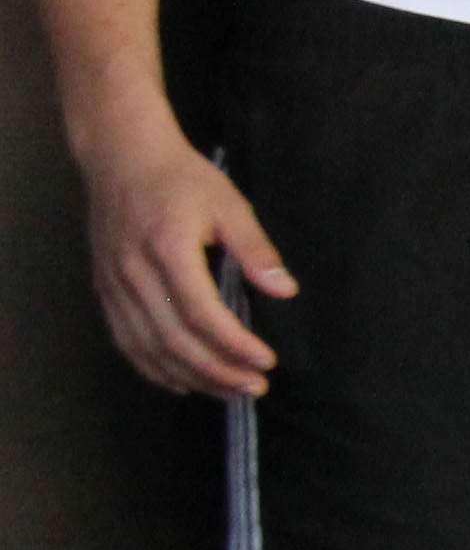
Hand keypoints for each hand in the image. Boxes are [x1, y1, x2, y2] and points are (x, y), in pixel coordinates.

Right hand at [81, 127, 290, 395]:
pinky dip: (153, 368)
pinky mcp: (105, 290)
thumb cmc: (180, 178)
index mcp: (167, 249)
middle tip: (254, 387)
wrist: (121, 158)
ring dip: (191, 377)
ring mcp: (114, 285)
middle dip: (218, 371)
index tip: (266, 361)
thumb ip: (255, 248)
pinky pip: (126, 341)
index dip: (234, 344)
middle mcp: (134, 273)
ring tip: (228, 391)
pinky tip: (182, 383)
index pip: (201, 314)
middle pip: (174, 340)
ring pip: (148, 348)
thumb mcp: (228, 204)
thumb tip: (285, 289)